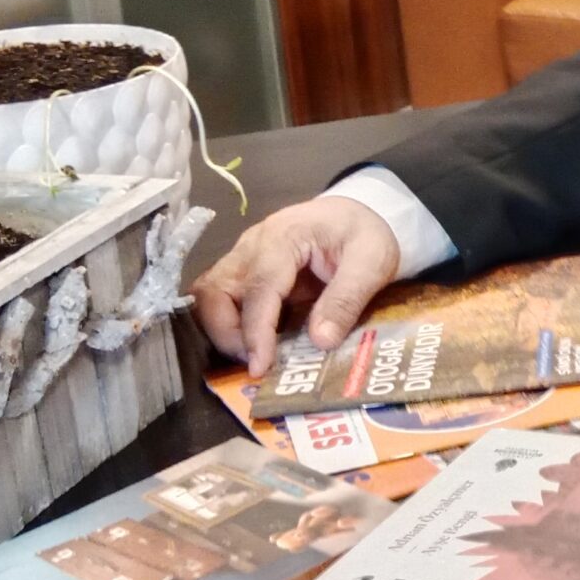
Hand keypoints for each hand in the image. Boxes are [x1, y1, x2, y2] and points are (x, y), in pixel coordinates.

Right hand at [192, 196, 400, 374]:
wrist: (360, 213)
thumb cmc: (364, 233)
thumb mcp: (372, 262)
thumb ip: (346, 299)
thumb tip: (320, 342)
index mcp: (283, 237)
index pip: (257, 288)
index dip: (255, 331)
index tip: (260, 367)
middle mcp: (251, 246)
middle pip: (213, 292)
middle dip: (226, 334)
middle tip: (256, 365)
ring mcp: (243, 259)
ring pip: (208, 299)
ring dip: (223, 332)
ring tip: (254, 359)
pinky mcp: (245, 274)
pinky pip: (222, 303)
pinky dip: (230, 328)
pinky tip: (255, 349)